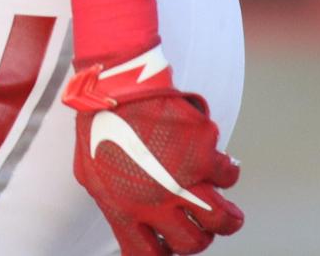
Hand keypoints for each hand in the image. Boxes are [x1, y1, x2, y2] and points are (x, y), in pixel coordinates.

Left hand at [63, 45, 241, 254]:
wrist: (117, 82)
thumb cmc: (100, 124)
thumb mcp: (91, 171)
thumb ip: (113, 202)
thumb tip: (132, 229)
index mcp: (122, 207)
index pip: (147, 254)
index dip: (165, 253)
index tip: (171, 245)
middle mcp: (152, 199)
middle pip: (192, 243)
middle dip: (201, 236)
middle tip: (201, 223)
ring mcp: (180, 178)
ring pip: (221, 220)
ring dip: (228, 218)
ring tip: (227, 211)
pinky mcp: (201, 153)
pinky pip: (229, 175)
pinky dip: (228, 170)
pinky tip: (218, 161)